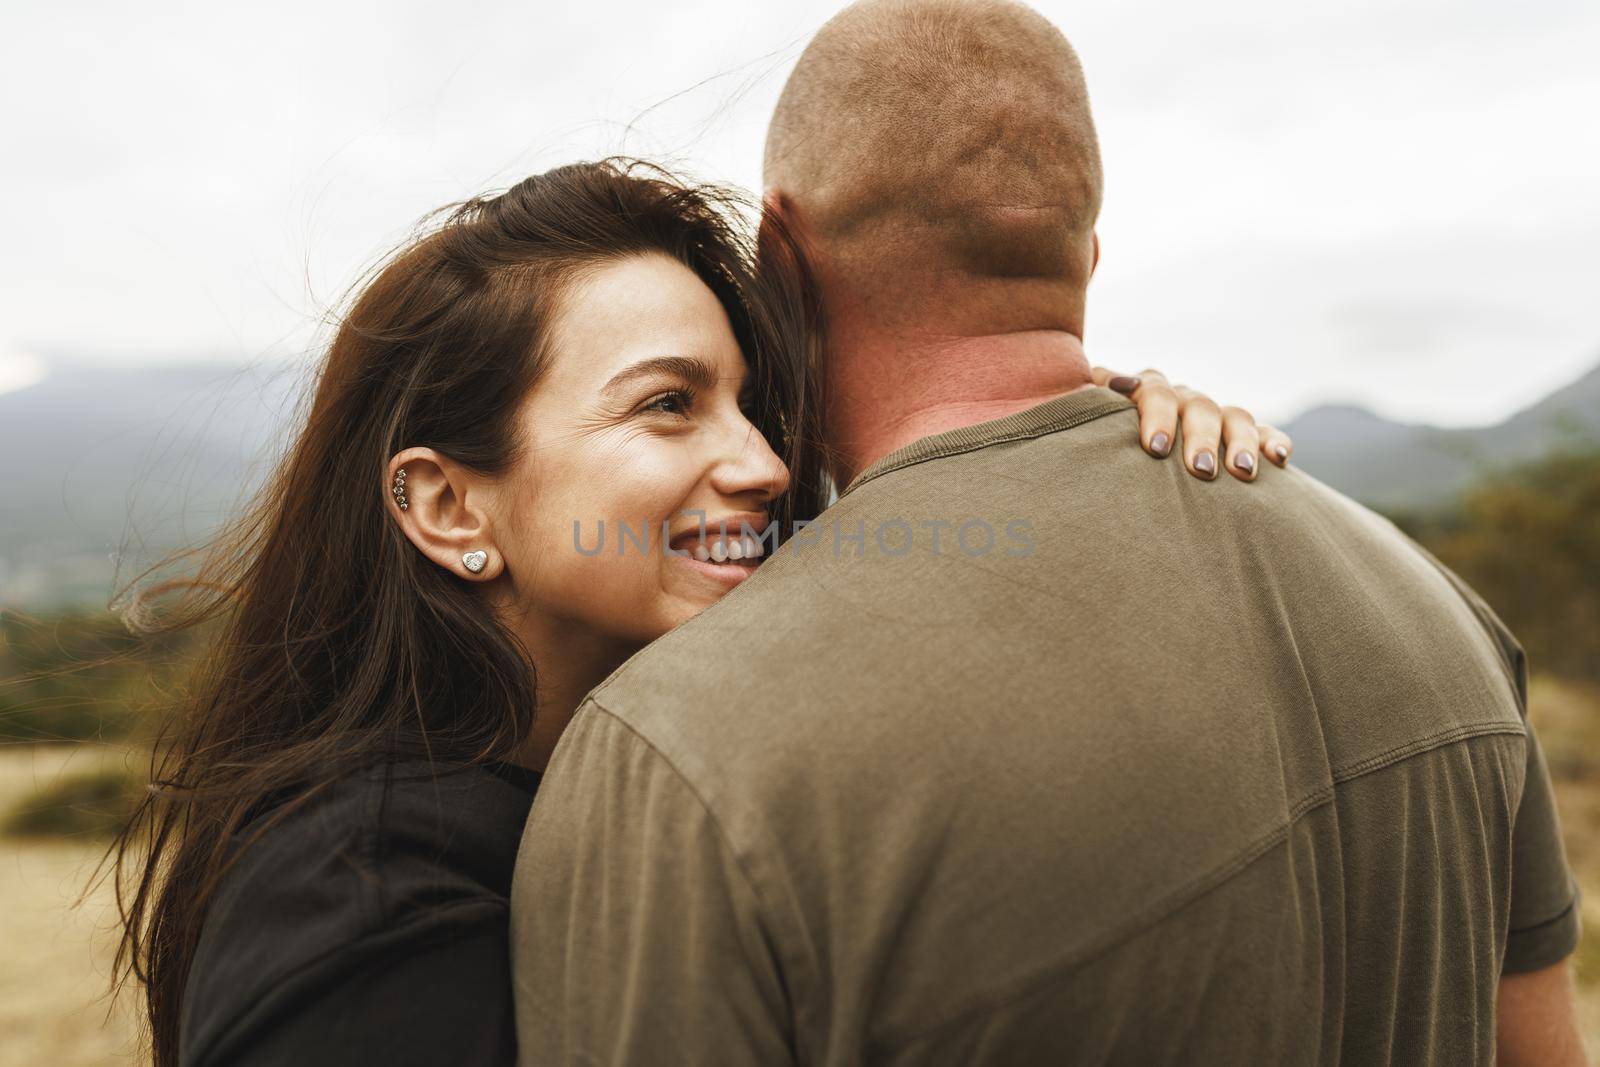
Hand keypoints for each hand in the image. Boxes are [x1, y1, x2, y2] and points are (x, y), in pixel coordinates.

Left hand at [1092, 367, 1292, 481]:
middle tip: (1199, 471)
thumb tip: (1069, 393)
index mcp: (1143, 393)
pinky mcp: (1242, 437)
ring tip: (1240, 472)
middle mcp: (1180, 400)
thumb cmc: (1094, 450)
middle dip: (1199, 437)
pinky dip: (1272, 442)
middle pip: (1196, 405)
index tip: (1154, 449)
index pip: (1152, 391)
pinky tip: (1277, 460)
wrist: (1121, 460)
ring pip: (1233, 416)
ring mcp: (1213, 416)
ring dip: (1239, 442)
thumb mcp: (1081, 430)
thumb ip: (1079, 411)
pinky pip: (1264, 432)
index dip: (1155, 414)